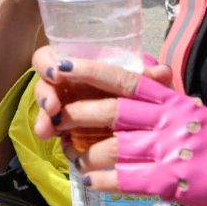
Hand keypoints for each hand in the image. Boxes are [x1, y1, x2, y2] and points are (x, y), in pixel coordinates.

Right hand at [30, 46, 173, 177]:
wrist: (141, 121)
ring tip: (45, 132)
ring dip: (43, 119)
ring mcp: (64, 106)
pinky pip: (55, 131)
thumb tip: (163, 72)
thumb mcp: (143, 86)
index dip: (49, 63)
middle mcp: (67, 84)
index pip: (54, 57)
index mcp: (79, 66)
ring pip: (46, 109)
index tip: (57, 72)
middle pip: (45, 83)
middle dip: (44, 95)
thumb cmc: (136, 94)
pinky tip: (63, 148)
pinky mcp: (66, 128)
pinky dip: (57, 139)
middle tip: (51, 109)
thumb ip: (148, 78)